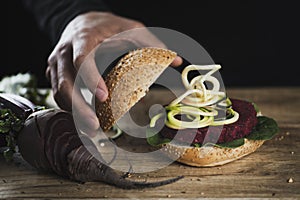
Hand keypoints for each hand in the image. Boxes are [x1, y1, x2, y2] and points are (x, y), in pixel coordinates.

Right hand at [46, 12, 181, 135]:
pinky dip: (70, 109)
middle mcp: (64, 52)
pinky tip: (83, 120)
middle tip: (95, 126)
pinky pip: (58, 94)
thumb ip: (151, 44)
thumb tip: (176, 62)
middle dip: (78, 107)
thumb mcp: (131, 28)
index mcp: (83, 38)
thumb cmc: (107, 26)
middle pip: (65, 82)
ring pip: (59, 92)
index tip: (104, 98)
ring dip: (73, 113)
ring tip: (91, 130)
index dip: (91, 79)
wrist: (82, 21)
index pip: (82, 60)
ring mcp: (56, 64)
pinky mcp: (55, 73)